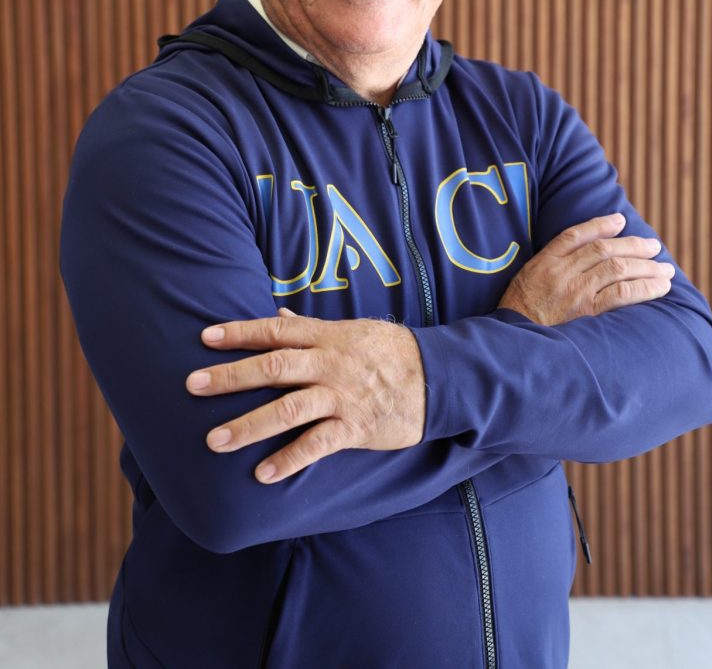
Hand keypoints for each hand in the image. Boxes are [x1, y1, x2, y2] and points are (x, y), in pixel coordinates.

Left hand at [186, 310, 425, 482]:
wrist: (439, 377)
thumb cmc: (390, 351)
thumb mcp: (352, 330)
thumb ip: (311, 328)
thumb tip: (278, 316)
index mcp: (327, 337)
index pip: (276, 331)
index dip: (240, 333)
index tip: (205, 338)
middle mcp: (330, 363)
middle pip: (274, 366)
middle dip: (232, 376)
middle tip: (193, 385)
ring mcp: (342, 395)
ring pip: (289, 408)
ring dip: (250, 424)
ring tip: (216, 441)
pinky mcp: (356, 427)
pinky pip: (318, 444)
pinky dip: (291, 459)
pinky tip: (264, 474)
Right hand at [500, 213, 674, 325]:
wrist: (514, 339)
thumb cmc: (520, 312)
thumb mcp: (526, 279)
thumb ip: (550, 265)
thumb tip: (582, 256)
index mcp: (545, 261)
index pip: (576, 234)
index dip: (600, 224)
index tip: (620, 220)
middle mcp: (562, 272)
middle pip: (604, 250)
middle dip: (634, 246)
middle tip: (655, 247)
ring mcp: (575, 291)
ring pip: (617, 269)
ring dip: (646, 267)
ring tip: (665, 270)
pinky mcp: (586, 312)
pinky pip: (621, 295)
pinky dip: (643, 288)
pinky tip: (658, 288)